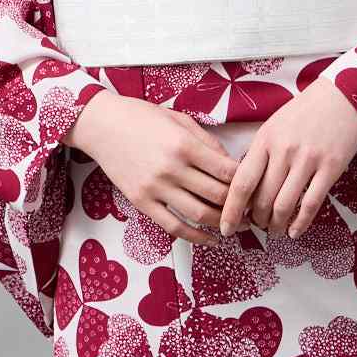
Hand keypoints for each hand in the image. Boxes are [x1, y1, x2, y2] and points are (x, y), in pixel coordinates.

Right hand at [67, 91, 252, 244]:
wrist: (102, 125)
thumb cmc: (142, 117)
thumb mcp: (180, 119)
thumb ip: (207, 142)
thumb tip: (231, 164)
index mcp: (185, 144)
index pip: (226, 171)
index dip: (245, 181)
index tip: (254, 184)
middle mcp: (172, 168)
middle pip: (217, 195)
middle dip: (238, 204)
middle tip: (250, 208)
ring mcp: (156, 188)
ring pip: (199, 215)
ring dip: (223, 223)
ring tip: (236, 225)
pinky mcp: (142, 202)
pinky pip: (173, 227)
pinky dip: (196, 237)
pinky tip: (211, 239)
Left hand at [218, 77, 356, 238]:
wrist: (342, 95)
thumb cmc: (305, 111)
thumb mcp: (274, 125)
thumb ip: (260, 153)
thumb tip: (245, 188)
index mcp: (265, 139)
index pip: (242, 182)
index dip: (231, 210)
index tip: (226, 227)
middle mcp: (284, 150)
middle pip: (262, 199)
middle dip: (256, 220)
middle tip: (257, 225)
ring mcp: (308, 160)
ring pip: (284, 206)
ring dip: (275, 225)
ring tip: (274, 230)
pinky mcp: (330, 168)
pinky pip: (311, 204)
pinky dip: (300, 223)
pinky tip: (294, 231)